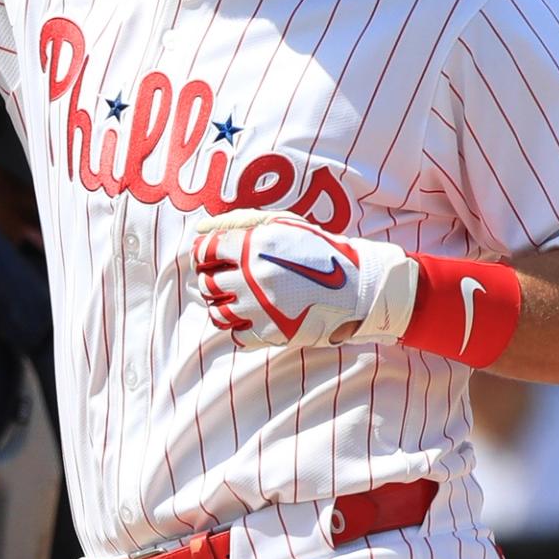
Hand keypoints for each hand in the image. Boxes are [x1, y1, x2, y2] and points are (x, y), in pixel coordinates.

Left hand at [189, 211, 417, 351]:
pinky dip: (240, 328)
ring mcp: (261, 307)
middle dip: (211, 281)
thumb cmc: (318, 249)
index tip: (213, 259)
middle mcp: (252, 277)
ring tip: (240, 300)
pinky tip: (255, 316)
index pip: (204, 253)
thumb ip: (238, 222)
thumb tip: (199, 230)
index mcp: (252, 246)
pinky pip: (237, 336)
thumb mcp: (282, 224)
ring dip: (223, 306)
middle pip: (207, 284)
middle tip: (226, 280)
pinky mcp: (273, 332)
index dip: (204, 255)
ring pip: (218, 313)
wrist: (359, 285)